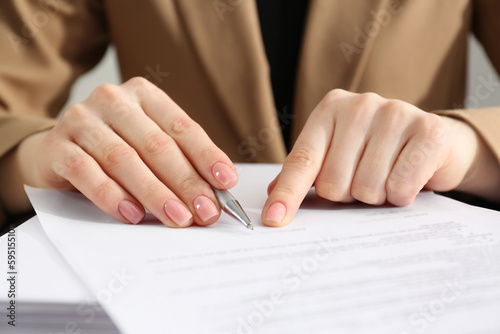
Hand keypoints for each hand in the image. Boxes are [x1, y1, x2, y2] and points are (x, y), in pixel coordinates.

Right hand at [17, 77, 237, 226]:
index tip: (226, 182)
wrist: (59, 150)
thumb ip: (179, 161)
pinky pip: (87, 172)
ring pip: (124, 159)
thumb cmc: (115, 147)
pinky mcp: (57, 146)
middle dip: (185, 182)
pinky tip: (132, 214)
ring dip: (154, 193)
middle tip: (205, 211)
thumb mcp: (149, 145)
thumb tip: (215, 192)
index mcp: (144, 95)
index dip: (206, 155)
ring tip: (177, 217)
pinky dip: (111, 196)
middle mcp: (114, 101)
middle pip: (156, 145)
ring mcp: (82, 120)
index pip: (181, 127)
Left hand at [263, 89, 479, 225]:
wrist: (434, 141)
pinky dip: (401, 196)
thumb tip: (272, 198)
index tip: (273, 219)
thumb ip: (307, 172)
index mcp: (330, 110)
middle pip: (333, 183)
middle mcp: (359, 106)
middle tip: (364, 180)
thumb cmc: (377, 152)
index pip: (302, 160)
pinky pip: (399, 186)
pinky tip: (408, 180)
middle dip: (348, 195)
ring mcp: (395, 113)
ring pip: (366, 188)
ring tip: (387, 177)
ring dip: (376, 196)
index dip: (287, 193)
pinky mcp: (428, 130)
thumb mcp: (338, 155)